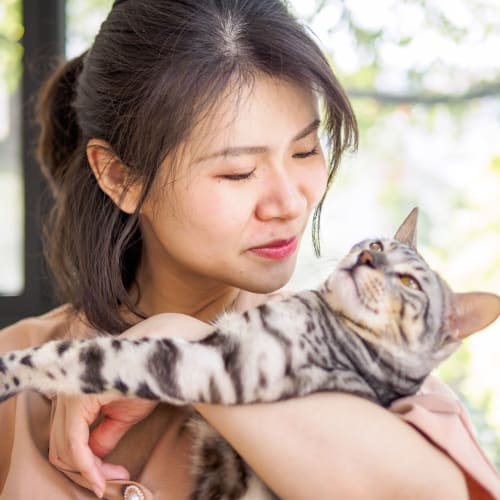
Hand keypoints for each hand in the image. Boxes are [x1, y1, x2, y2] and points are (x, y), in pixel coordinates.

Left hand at [48, 313, 211, 496]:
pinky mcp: (76, 399)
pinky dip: (88, 465)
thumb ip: (103, 436)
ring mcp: (67, 396)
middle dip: (87, 473)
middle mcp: (64, 395)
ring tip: (118, 476)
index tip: (104, 485)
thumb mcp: (123, 415)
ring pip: (64, 450)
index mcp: (73, 397)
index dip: (85, 469)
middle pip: (61, 449)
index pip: (67, 443)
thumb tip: (93, 459)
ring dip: (90, 472)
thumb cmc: (143, 381)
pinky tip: (104, 477)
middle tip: (114, 481)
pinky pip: (74, 444)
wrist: (160, 358)